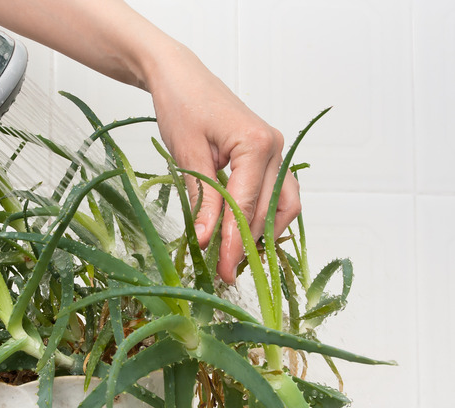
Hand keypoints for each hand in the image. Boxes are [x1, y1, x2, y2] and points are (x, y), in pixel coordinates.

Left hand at [146, 44, 300, 282]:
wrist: (180, 77)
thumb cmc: (181, 106)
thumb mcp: (187, 154)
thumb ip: (202, 197)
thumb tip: (206, 240)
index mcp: (257, 144)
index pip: (248, 205)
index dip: (235, 241)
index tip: (222, 269)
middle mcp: (275, 149)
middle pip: (270, 210)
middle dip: (249, 244)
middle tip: (225, 272)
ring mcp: (275, 153)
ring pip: (283, 205)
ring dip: (264, 234)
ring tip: (237, 258)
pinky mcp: (266, 157)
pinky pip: (276, 194)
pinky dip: (264, 216)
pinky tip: (244, 234)